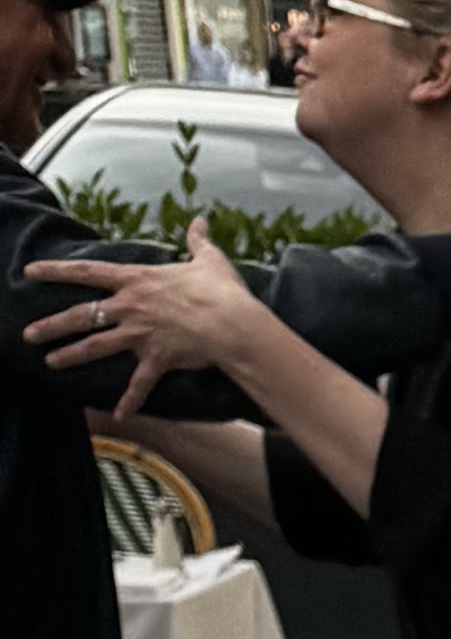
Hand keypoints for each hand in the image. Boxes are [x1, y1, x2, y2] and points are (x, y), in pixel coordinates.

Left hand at [27, 225, 273, 398]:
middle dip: (52, 325)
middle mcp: (130, 307)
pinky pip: (139, 384)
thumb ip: (197, 242)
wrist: (233, 323)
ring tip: (50, 363)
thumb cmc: (222, 291)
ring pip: (96, 346)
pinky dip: (129, 401)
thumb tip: (199, 222)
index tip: (30, 271)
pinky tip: (119, 416)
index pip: (87, 272)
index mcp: (137, 280)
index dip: (56, 271)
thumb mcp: (208, 260)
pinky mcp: (157, 359)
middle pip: (82, 315)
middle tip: (29, 334)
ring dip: (71, 356)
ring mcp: (140, 334)